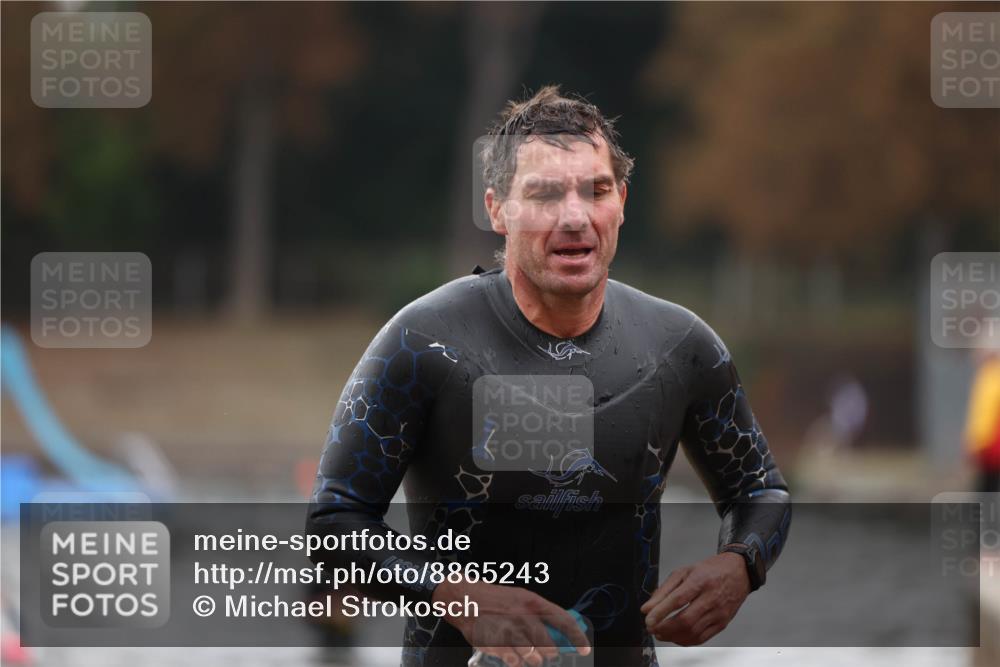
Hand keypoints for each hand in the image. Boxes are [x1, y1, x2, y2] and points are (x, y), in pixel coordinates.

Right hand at [433, 580, 589, 665]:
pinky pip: (512, 660)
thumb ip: (539, 614)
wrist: (466, 598)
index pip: (563, 620)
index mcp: (532, 602)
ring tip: (535, 660)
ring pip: (531, 654)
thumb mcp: (521, 598)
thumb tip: (560, 631)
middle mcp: (522, 615)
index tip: (585, 648)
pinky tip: (517, 661)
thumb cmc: (496, 600)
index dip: (577, 636)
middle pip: (546, 642)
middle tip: (552, 657)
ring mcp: (507, 630)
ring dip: (536, 660)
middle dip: (553, 654)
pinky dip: (517, 663)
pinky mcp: (494, 642)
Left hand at [640, 552, 750, 645]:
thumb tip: (647, 608)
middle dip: (665, 628)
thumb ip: (664, 590)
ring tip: (661, 633)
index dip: (661, 612)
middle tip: (652, 628)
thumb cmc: (710, 570)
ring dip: (673, 636)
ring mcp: (718, 613)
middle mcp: (711, 598)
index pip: (678, 600)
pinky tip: (676, 636)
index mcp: (700, 581)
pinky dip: (686, 640)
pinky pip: (702, 638)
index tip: (648, 620)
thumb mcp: (684, 572)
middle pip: (686, 620)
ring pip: (693, 632)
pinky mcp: (723, 623)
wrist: (738, 573)